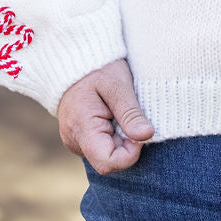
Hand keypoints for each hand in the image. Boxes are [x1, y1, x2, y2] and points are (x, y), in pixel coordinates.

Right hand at [57, 57, 154, 173]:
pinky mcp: (78, 137)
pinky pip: (100, 146)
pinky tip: (112, 114)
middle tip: (129, 115)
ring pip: (105, 154)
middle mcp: (74, 141)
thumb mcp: (117, 85)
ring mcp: (74, 141)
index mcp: (82, 128)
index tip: (137, 129)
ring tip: (118, 111)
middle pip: (108, 161)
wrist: (73, 58)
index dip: (130, 152)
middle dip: (126, 144)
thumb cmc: (97, 68)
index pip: (108, 163)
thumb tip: (147, 135)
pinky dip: (112, 134)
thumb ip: (130, 113)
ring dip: (120, 138)